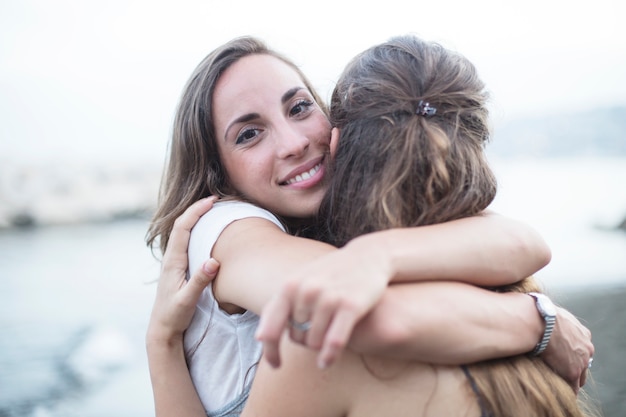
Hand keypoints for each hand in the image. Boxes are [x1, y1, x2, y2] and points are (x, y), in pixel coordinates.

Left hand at [146, 197, 219, 345]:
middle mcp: (170, 258)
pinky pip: (185, 241)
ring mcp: (172, 262)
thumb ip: (200, 281)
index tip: (212, 201)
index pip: (183, 228)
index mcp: (173, 261)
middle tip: (216, 199)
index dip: (196, 211)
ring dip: (196, 218)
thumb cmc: (174, 316)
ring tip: (212, 209)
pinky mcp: (177, 268)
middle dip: (197, 209)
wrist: (161, 329)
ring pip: (182, 232)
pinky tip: (205, 231)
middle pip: (182, 225)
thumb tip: (213, 261)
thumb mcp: (188, 300)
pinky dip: (195, 230)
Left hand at [255, 241, 390, 368]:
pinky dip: (329, 356)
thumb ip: (279, 307)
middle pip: (297, 337)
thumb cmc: (329, 274)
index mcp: (289, 286)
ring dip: (319, 347)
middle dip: (305, 341)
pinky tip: (327, 362)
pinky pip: (334, 342)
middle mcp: (306, 291)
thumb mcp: (300, 282)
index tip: (276, 365)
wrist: (367, 256)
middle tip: (317, 332)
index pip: (271, 329)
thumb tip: (260, 337)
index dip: (270, 351)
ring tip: (327, 337)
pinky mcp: (350, 305)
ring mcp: (328, 297)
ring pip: (315, 343)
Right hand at [541, 306, 593, 392]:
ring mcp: (582, 360)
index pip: (581, 348)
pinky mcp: (573, 371)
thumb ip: (556, 321)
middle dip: (573, 366)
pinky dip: (567, 388)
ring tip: (557, 380)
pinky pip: (573, 386)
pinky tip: (557, 388)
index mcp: (583, 333)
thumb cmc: (541, 314)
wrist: (541, 320)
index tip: (561, 355)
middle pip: (584, 363)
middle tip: (559, 368)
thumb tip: (544, 317)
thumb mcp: (554, 313)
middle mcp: (587, 347)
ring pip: (580, 376)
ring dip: (570, 378)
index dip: (571, 353)